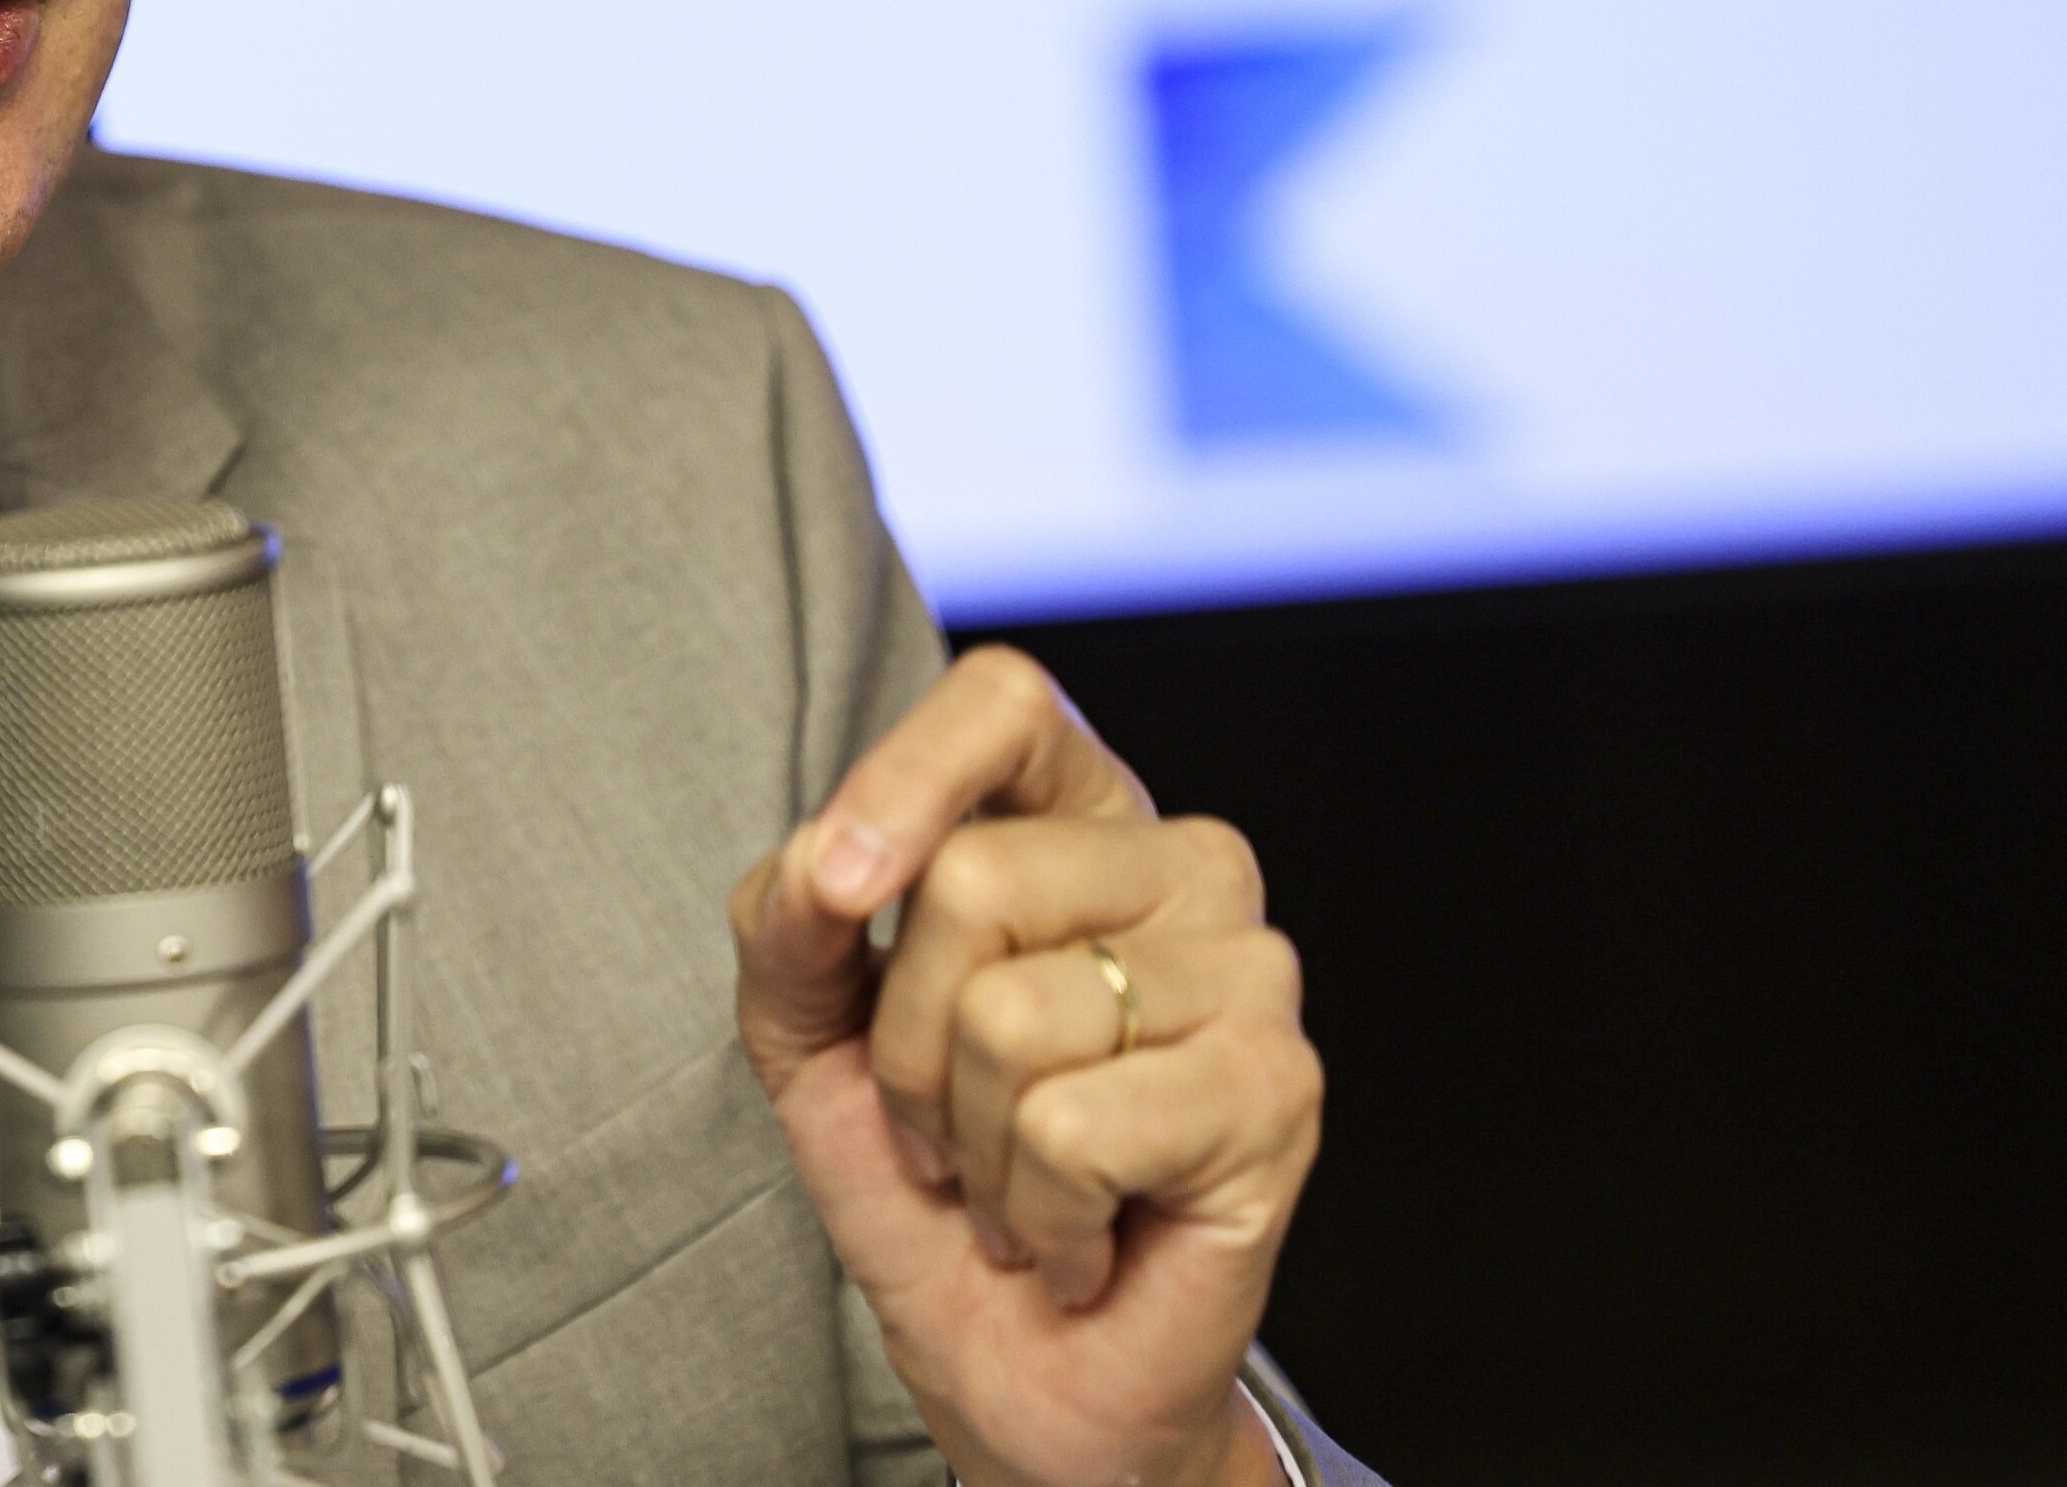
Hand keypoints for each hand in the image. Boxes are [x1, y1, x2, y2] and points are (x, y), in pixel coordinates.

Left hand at [729, 648, 1320, 1486]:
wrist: (1022, 1367)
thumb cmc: (936, 1182)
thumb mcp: (809, 1029)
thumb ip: (789, 919)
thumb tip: (821, 864)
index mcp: (1075, 819)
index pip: (1004, 700)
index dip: (905, 777)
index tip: (841, 887)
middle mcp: (1181, 867)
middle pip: (973, 875)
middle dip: (906, 1040)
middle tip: (955, 1121)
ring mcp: (1248, 971)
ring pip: (1011, 1012)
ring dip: (973, 1139)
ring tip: (1017, 1179)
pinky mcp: (1277, 1088)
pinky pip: (1072, 1122)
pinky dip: (1036, 1207)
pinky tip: (1078, 1232)